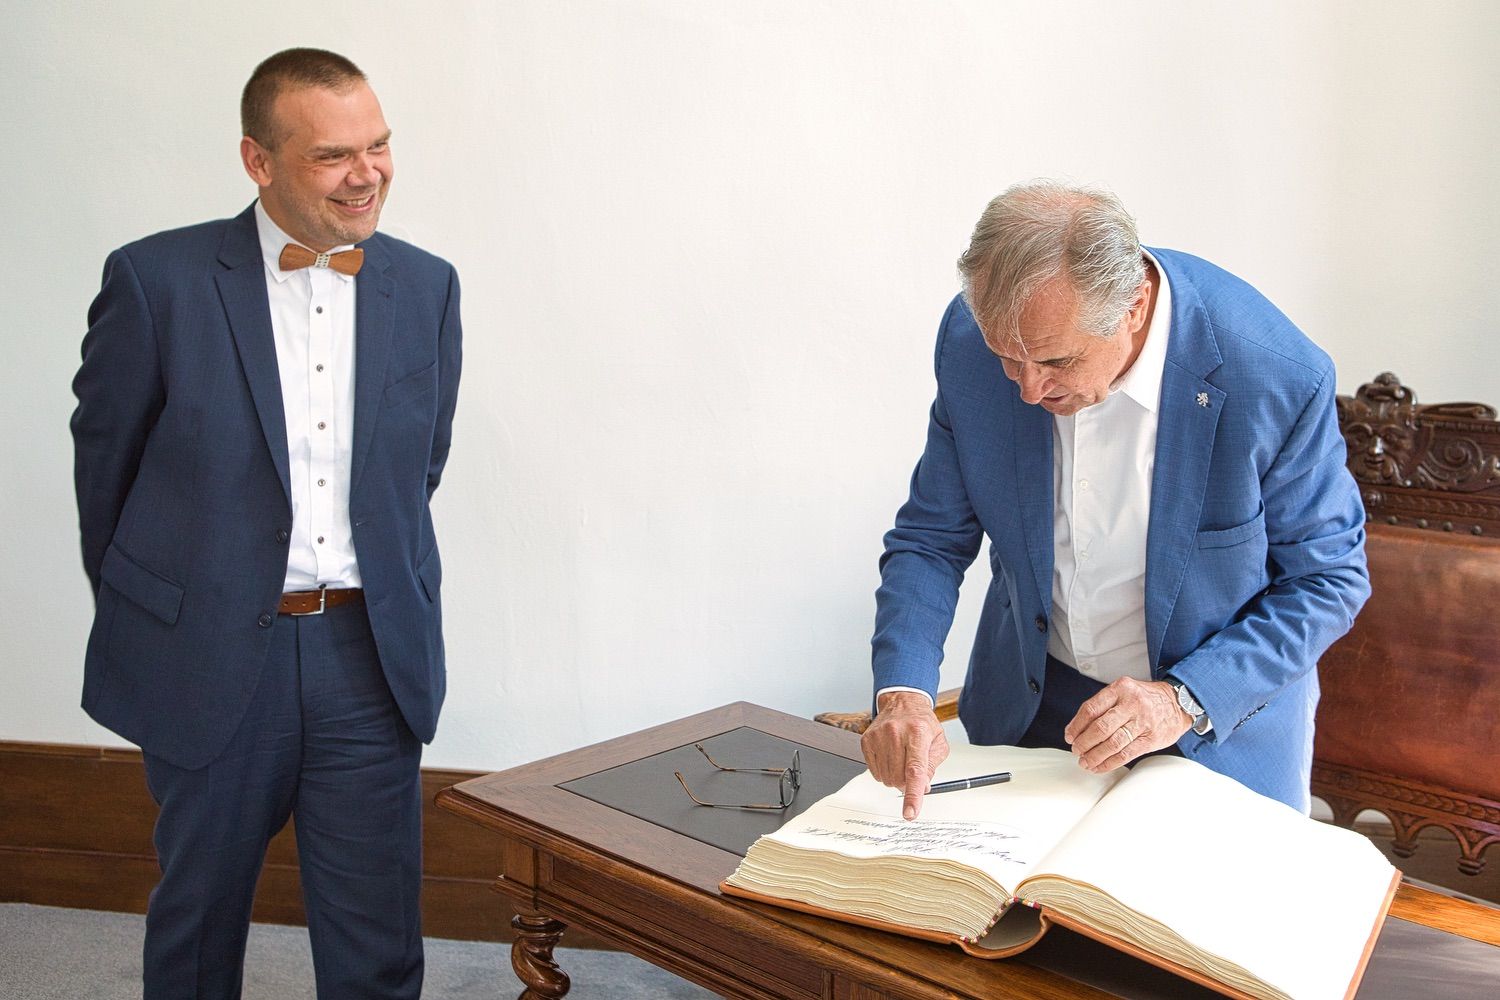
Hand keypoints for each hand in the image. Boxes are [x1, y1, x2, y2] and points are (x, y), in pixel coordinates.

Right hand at [860, 692, 949, 819]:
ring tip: (902, 761)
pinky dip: (885, 772)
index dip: (913, 795)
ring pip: (886, 778)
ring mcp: (878, 737)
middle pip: (899, 778)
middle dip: (907, 784)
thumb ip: (933, 767)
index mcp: (918, 733)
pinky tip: (891, 759)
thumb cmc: (922, 723)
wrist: (902, 702)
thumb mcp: (938, 742)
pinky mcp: (866, 740)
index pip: (915, 771)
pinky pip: (875, 772)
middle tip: (912, 774)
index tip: (910, 813)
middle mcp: (896, 733)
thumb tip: (923, 788)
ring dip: (896, 778)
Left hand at [1064, 678, 1191, 772]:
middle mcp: (1131, 703)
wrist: (1179, 703)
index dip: (1076, 725)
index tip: (1070, 736)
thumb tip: (1078, 729)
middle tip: (1076, 750)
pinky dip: (1110, 763)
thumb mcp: (1124, 691)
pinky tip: (1100, 766)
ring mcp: (1143, 722)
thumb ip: (1104, 705)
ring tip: (1085, 762)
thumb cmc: (1146, 698)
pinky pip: (1126, 754)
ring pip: (1112, 743)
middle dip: (1084, 743)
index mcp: (1120, 688)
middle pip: (1100, 728)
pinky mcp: (1151, 739)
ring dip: (1095, 756)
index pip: (1091, 709)